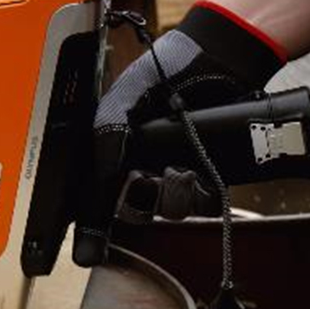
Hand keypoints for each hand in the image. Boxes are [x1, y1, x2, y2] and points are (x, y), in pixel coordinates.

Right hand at [73, 1, 286, 266]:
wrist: (220, 56)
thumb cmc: (168, 66)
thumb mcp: (125, 93)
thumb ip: (107, 129)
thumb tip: (104, 172)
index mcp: (118, 148)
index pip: (101, 191)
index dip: (95, 221)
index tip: (89, 252)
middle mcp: (144, 163)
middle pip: (135, 208)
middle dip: (142, 199)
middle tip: (151, 177)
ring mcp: (176, 169)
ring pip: (168, 210)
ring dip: (174, 195)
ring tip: (181, 170)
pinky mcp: (209, 173)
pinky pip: (202, 203)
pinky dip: (201, 196)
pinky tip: (199, 175)